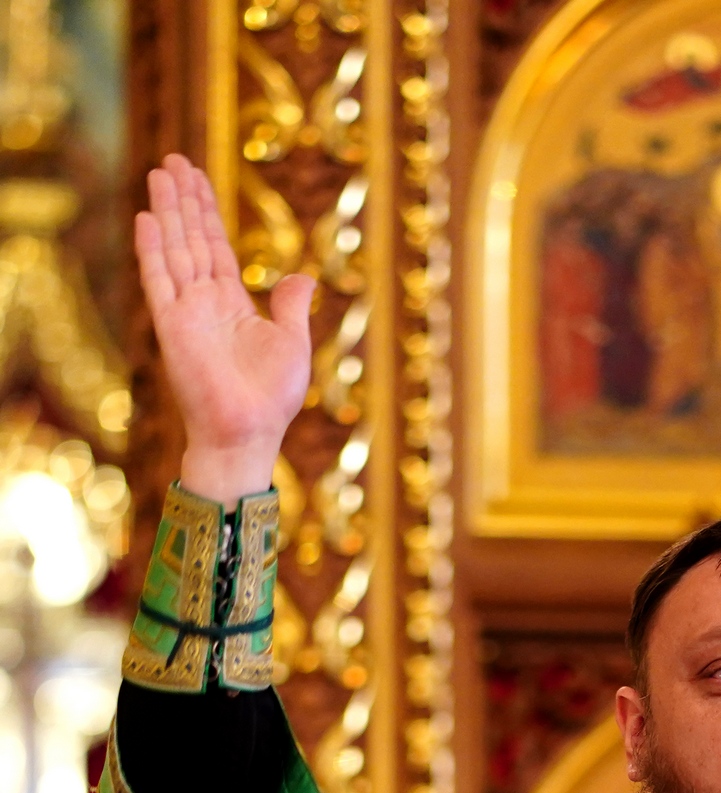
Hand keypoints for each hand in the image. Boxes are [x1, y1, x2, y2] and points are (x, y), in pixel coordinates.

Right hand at [136, 153, 314, 502]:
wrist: (249, 435)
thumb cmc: (272, 400)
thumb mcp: (294, 344)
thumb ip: (292, 306)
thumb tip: (303, 274)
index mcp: (233, 304)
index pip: (215, 245)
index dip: (206, 210)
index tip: (196, 176)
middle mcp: (205, 303)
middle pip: (191, 238)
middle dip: (183, 199)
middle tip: (173, 158)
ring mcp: (186, 313)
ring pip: (174, 250)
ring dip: (167, 212)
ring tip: (160, 173)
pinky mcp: (173, 328)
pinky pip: (159, 282)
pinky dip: (153, 250)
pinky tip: (147, 217)